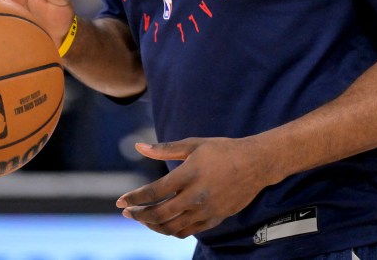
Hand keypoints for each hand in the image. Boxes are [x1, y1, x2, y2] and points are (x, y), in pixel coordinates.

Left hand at [116, 137, 273, 238]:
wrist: (256, 164)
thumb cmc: (223, 150)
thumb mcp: (194, 144)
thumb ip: (164, 149)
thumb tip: (138, 146)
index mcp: (189, 174)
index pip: (154, 192)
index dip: (134, 199)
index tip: (121, 202)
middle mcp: (196, 196)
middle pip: (159, 214)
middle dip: (139, 215)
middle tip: (127, 213)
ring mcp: (206, 210)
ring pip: (172, 227)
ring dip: (153, 226)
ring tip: (143, 218)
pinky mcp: (214, 219)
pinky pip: (187, 231)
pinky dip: (171, 230)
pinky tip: (164, 223)